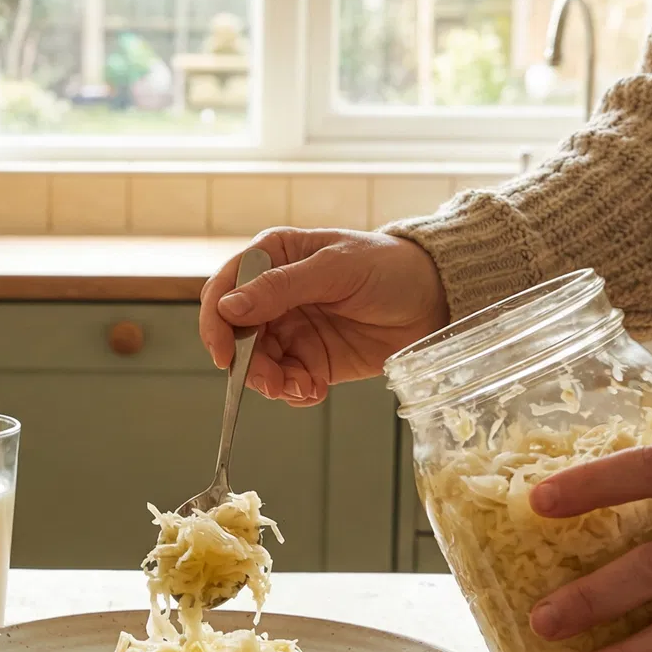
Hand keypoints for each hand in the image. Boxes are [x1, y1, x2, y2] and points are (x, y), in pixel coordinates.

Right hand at [198, 228, 448, 406]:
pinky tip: (315, 390)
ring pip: (258, 364)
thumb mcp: (335, 269)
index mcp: (272, 258)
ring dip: (273, 383)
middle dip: (248, 364)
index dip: (216, 323)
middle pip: (235, 336)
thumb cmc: (388, 266)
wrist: (436, 298)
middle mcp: (273, 296)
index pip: (223, 290)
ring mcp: (291, 329)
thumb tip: (228, 307)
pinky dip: (294, 393)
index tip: (225, 354)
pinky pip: (286, 382)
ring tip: (302, 387)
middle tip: (273, 381)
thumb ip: (280, 288)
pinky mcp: (311, 359)